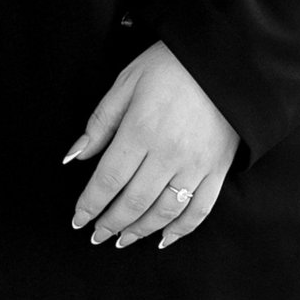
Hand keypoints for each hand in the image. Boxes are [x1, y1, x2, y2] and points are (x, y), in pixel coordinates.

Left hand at [65, 41, 239, 249]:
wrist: (225, 59)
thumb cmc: (170, 66)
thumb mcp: (126, 83)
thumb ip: (100, 123)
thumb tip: (74, 156)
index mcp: (140, 131)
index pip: (108, 180)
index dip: (90, 204)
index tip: (78, 219)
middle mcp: (168, 154)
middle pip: (133, 201)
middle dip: (111, 223)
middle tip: (96, 235)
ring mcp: (196, 165)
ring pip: (164, 211)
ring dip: (140, 230)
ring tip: (123, 239)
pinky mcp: (219, 170)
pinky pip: (199, 209)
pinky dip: (181, 229)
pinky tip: (164, 238)